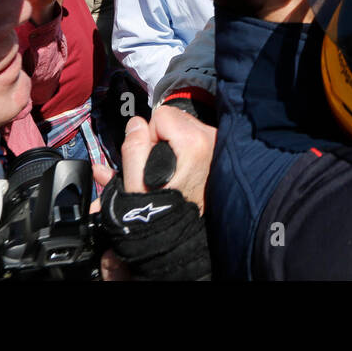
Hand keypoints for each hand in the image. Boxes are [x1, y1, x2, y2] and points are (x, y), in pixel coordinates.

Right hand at [102, 108, 217, 213]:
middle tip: (158, 166)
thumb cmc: (160, 212)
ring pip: (184, 126)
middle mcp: (211, 139)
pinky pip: (194, 136)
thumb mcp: (135, 183)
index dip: (148, 136)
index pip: (161, 115)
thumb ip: (133, 148)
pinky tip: (180, 167)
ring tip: (170, 169)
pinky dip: (184, 147)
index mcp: (194, 143)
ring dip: (173, 142)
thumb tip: (135, 124)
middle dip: (161, 137)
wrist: (180, 235)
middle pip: (175, 118)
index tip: (150, 160)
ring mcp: (218, 145)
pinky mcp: (218, 152)